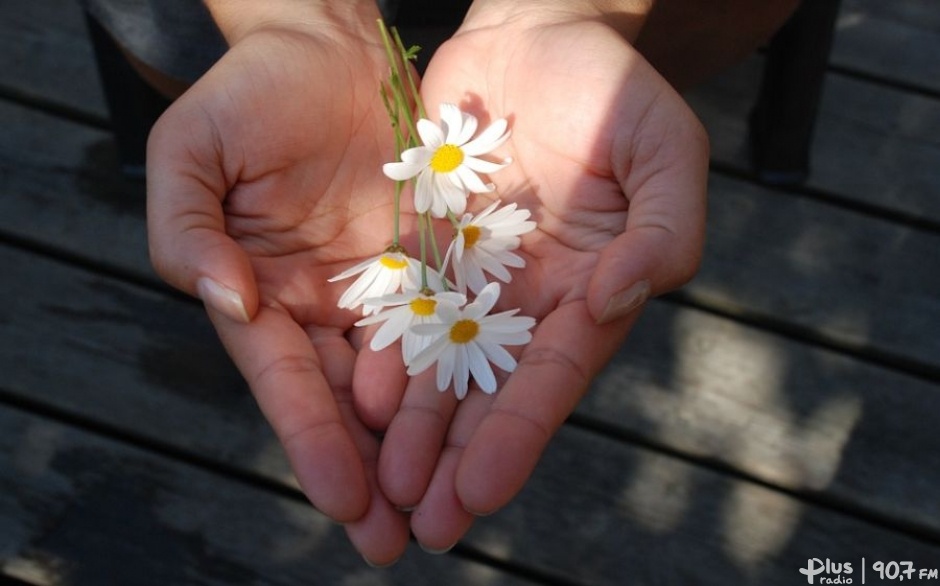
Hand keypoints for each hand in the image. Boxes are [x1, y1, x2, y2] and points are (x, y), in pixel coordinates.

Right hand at [146, 9, 415, 563]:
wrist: (329, 44)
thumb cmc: (250, 93)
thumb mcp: (191, 153)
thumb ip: (187, 230)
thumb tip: (227, 303)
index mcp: (263, 293)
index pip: (288, 383)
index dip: (312, 441)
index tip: (342, 500)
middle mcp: (325, 305)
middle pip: (348, 402)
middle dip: (370, 473)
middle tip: (395, 542)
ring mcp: (383, 288)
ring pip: (406, 380)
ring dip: (424, 446)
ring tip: (447, 509)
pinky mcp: (434, 262)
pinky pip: (455, 322)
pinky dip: (464, 376)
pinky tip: (486, 425)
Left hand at [367, 4, 708, 550]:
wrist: (537, 34)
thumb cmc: (614, 89)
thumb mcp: (666, 151)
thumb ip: (663, 231)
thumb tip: (615, 301)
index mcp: (589, 290)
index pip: (552, 376)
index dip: (518, 435)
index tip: (481, 492)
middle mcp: (528, 298)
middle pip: (489, 391)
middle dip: (458, 459)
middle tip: (423, 525)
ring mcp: (473, 276)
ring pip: (438, 364)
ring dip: (414, 429)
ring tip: (384, 489)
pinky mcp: (425, 246)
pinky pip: (399, 307)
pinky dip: (381, 354)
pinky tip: (357, 402)